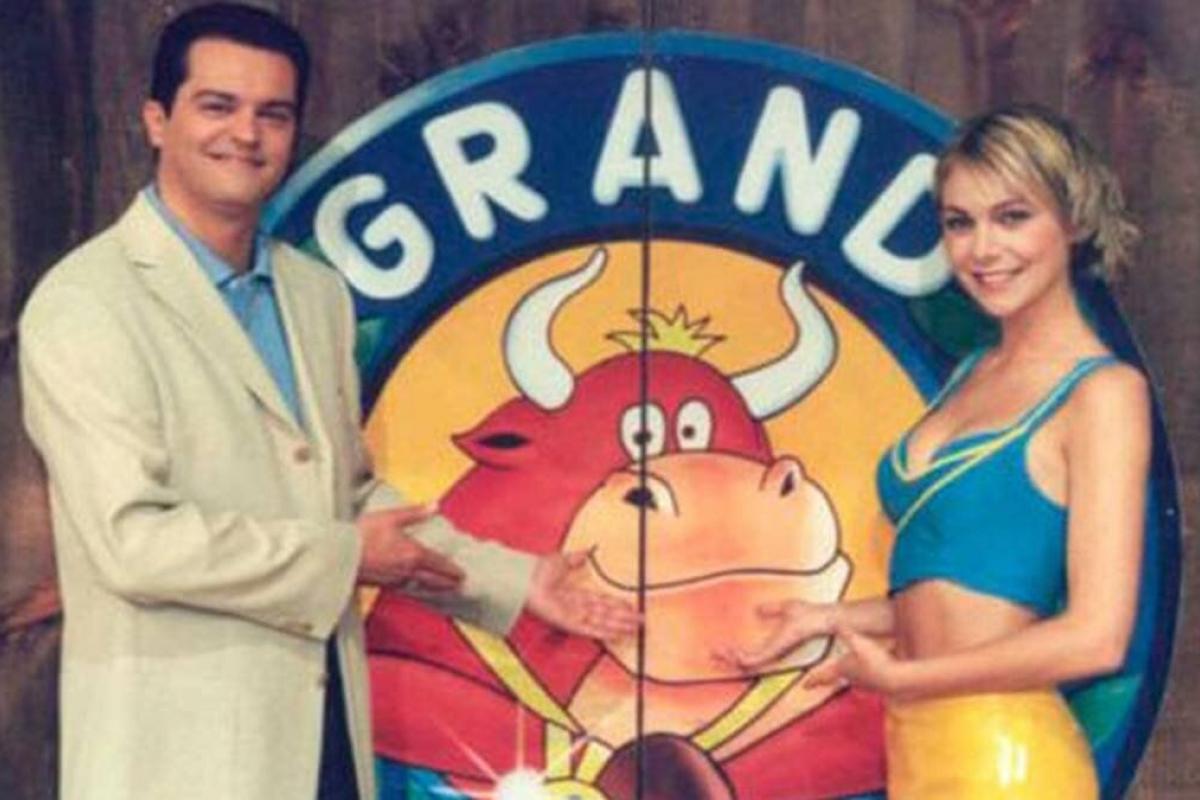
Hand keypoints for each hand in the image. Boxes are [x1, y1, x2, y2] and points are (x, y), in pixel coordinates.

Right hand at [357, 504, 464, 591]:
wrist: (338, 554)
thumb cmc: (362, 535)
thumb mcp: (391, 517)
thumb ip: (415, 513)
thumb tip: (434, 506)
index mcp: (412, 553)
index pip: (438, 563)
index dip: (452, 569)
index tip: (461, 573)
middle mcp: (406, 570)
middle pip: (432, 580)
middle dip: (447, 582)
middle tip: (457, 584)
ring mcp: (394, 579)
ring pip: (419, 586)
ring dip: (433, 587)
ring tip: (440, 588)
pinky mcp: (382, 584)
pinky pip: (405, 588)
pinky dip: (414, 588)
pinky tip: (412, 586)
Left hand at [525, 551, 639, 640]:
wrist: (522, 578)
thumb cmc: (536, 570)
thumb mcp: (562, 560)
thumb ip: (578, 557)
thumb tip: (591, 549)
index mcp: (573, 593)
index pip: (600, 601)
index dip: (617, 604)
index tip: (631, 606)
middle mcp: (575, 607)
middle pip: (605, 613)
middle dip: (624, 618)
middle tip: (641, 622)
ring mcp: (571, 616)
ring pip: (602, 622)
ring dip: (619, 626)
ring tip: (635, 629)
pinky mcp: (566, 622)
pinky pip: (589, 629)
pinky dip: (604, 632)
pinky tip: (617, 634)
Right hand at [716, 599, 834, 670]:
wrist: (822, 618)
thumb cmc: (809, 614)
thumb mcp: (784, 608)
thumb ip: (771, 609)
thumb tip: (757, 608)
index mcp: (772, 645)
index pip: (748, 654)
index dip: (732, 653)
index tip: (719, 648)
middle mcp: (772, 653)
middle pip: (743, 662)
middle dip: (726, 659)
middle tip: (711, 652)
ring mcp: (773, 654)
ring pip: (745, 663)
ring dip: (730, 658)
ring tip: (717, 651)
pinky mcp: (775, 651)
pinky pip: (753, 659)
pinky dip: (741, 657)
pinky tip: (731, 651)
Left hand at [803, 624, 902, 694]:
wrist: (895, 679)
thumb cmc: (875, 661)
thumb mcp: (859, 642)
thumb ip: (846, 632)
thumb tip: (834, 621)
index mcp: (844, 670)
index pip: (824, 676)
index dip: (813, 680)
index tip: (804, 686)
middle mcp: (852, 679)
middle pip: (837, 679)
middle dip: (827, 679)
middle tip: (818, 682)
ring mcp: (865, 684)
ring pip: (853, 680)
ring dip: (848, 677)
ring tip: (844, 676)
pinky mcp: (877, 685)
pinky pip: (867, 680)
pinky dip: (865, 676)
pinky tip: (870, 673)